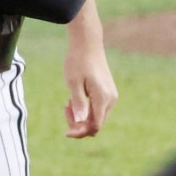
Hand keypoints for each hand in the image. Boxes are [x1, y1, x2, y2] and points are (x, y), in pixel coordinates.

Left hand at [63, 0, 118, 137]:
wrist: (87, 43)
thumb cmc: (78, 61)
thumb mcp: (73, 83)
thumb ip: (78, 104)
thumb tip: (81, 123)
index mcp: (102, 98)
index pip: (94, 127)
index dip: (80, 132)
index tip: (65, 132)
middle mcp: (111, 99)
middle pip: (96, 124)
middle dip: (79, 123)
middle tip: (64, 108)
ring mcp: (111, 96)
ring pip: (97, 117)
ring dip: (82, 115)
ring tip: (67, 103)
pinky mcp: (108, 92)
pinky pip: (98, 108)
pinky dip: (87, 108)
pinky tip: (74, 99)